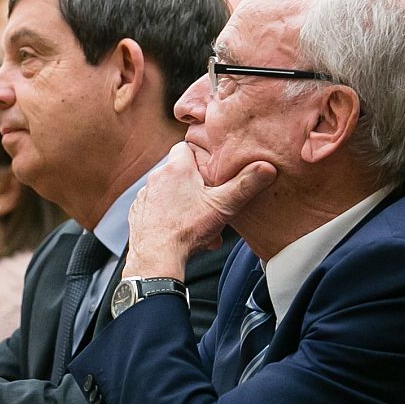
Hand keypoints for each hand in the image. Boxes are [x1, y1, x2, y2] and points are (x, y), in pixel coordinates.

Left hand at [123, 143, 275, 278]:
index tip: (211, 169)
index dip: (200, 156)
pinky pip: (156, 208)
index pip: (186, 146)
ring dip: (183, 203)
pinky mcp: (138, 213)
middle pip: (180, 173)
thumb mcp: (223, 206)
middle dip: (195, 186)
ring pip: (169, 192)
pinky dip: (168, 215)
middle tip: (209, 203)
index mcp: (177, 168)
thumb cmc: (187, 230)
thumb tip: (267, 167)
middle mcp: (157, 177)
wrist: (156, 257)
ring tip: (198, 222)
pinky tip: (180, 229)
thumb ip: (245, 185)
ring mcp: (145, 195)